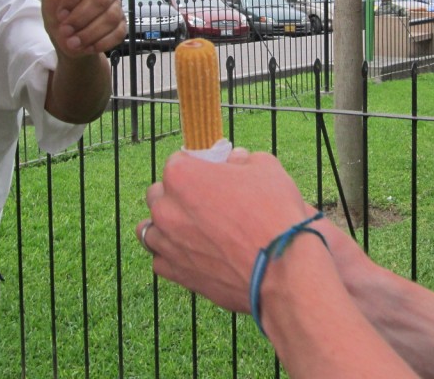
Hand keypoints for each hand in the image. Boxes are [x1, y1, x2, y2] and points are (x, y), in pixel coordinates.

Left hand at [41, 0, 125, 55]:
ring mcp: (116, 7)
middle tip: (65, 31)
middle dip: (80, 18)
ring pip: (110, 17)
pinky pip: (118, 33)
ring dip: (89, 33)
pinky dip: (100, 43)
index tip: (59, 13)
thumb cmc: (59, 13)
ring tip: (72, 43)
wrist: (68, 41)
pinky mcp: (121, 25)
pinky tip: (86, 47)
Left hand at [137, 148, 313, 312]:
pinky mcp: (175, 273)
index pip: (178, 161)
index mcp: (182, 175)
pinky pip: (161, 259)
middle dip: (177, 194)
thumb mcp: (265, 168)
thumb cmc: (274, 213)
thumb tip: (236, 160)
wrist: (282, 269)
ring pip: (151, 228)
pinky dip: (173, 256)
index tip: (212, 173)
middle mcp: (166, 208)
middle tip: (205, 201)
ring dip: (167, 225)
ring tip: (193, 229)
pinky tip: (195, 253)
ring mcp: (167, 242)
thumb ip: (243, 160)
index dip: (197, 166)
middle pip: (158, 193)